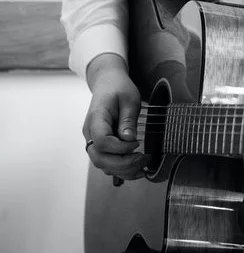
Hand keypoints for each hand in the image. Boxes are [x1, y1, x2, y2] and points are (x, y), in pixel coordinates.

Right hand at [83, 54, 146, 180]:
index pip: (101, 141)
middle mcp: (90, 133)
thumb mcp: (129, 99)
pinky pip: (107, 162)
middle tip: (144, 159)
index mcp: (96, 118)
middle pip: (99, 158)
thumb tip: (129, 139)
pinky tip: (138, 168)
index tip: (137, 143)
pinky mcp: (100, 145)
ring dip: (123, 170)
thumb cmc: (118, 88)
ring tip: (143, 166)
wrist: (108, 83)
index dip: (120, 148)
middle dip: (123, 164)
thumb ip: (128, 120)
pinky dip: (121, 169)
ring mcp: (93, 140)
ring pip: (102, 164)